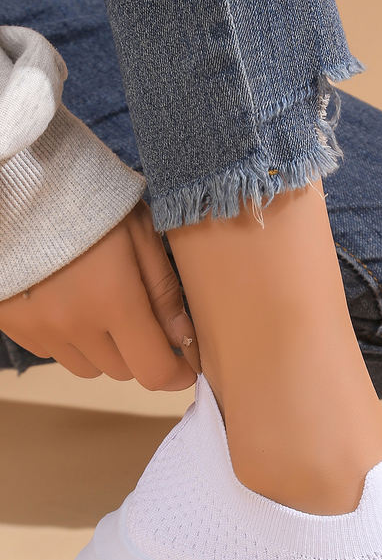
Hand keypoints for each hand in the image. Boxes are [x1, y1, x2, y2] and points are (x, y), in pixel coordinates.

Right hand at [0, 199, 201, 389]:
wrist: (15, 183)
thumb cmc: (88, 199)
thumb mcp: (140, 234)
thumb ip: (164, 292)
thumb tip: (185, 340)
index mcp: (114, 300)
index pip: (154, 371)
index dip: (176, 375)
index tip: (186, 367)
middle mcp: (75, 324)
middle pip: (124, 371)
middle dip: (140, 351)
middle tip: (139, 316)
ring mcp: (41, 329)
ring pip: (89, 368)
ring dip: (104, 349)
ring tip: (99, 305)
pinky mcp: (14, 326)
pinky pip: (55, 352)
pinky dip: (70, 339)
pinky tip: (67, 301)